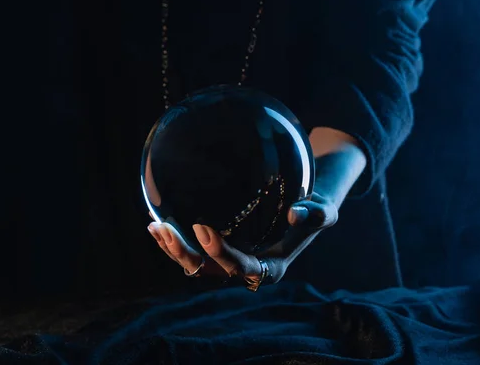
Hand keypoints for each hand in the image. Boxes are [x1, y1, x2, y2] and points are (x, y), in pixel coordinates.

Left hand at [147, 191, 337, 287]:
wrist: (303, 207)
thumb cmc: (313, 209)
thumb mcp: (324, 210)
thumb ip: (316, 214)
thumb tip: (295, 214)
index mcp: (270, 267)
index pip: (241, 269)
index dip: (220, 254)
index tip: (202, 227)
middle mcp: (246, 270)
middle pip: (210, 272)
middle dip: (185, 255)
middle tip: (166, 229)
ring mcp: (230, 261)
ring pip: (196, 266)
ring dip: (174, 250)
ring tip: (156, 227)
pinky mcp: (219, 249)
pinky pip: (192, 252)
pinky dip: (173, 241)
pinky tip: (155, 224)